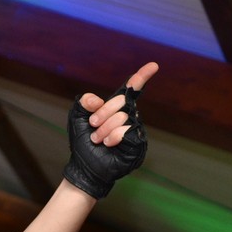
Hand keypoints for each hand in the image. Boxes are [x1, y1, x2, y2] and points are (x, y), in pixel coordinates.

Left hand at [63, 62, 158, 198]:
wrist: (84, 166)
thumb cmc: (83, 143)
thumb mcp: (77, 119)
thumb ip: (84, 103)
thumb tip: (96, 100)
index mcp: (116, 108)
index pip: (131, 90)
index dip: (141, 77)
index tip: (154, 65)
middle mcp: (128, 116)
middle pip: (122, 101)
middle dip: (102, 113)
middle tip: (93, 126)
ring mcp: (135, 129)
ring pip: (123, 117)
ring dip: (104, 129)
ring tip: (98, 139)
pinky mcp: (138, 143)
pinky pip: (126, 130)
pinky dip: (113, 136)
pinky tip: (108, 144)